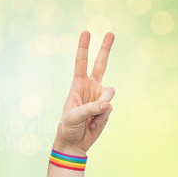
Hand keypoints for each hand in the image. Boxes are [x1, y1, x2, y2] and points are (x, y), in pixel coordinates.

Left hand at [53, 31, 115, 156]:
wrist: (74, 143)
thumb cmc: (67, 128)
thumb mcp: (73, 116)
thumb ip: (90, 108)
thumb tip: (107, 103)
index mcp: (77, 85)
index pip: (81, 63)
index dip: (83, 48)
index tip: (86, 33)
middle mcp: (90, 88)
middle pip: (100, 65)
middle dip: (105, 49)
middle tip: (110, 32)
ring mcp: (99, 97)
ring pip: (109, 92)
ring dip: (101, 105)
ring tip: (90, 117)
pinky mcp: (106, 109)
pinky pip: (109, 108)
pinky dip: (101, 118)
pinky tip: (93, 124)